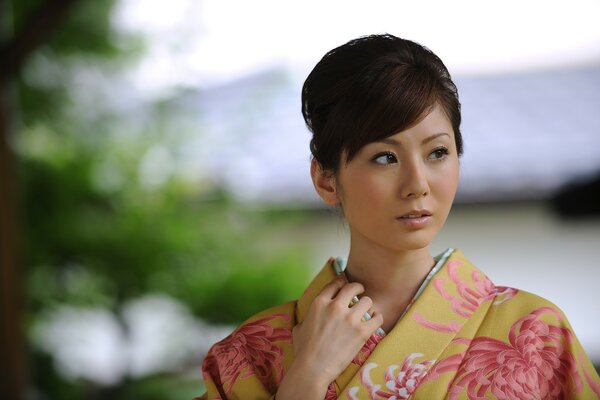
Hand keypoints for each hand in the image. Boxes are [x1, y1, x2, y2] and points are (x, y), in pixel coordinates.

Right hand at [276, 276, 382, 398]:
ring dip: (367, 305)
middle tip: (360, 292)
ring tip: (366, 311)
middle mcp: (335, 306)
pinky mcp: (362, 332)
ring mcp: (350, 318)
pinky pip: (377, 317)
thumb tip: (312, 316)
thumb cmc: (304, 350)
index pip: (335, 284)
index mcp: (319, 303)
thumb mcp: (300, 326)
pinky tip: (374, 320)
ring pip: (367, 301)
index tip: (345, 285)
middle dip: (357, 288)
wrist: (313, 368)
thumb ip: (308, 316)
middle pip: (353, 287)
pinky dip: (377, 318)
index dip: (341, 282)